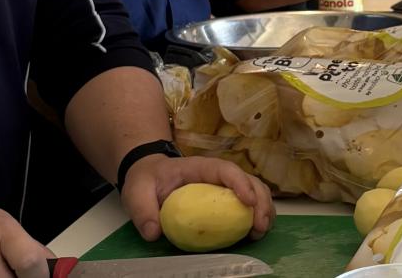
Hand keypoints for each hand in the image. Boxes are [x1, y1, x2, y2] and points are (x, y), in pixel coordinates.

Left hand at [120, 153, 274, 243]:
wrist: (150, 176)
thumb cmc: (147, 179)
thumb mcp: (137, 191)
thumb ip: (142, 210)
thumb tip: (154, 233)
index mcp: (200, 168)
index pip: (226, 170)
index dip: (240, 184)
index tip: (248, 202)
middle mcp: (218, 175)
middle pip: (249, 180)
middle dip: (261, 201)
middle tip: (260, 227)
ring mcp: (225, 186)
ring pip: (256, 190)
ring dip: (264, 209)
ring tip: (261, 231)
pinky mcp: (227, 199)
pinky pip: (249, 204)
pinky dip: (258, 215)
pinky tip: (255, 232)